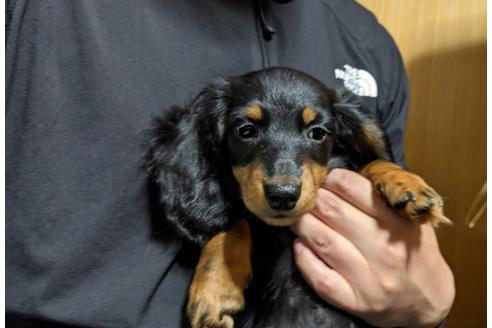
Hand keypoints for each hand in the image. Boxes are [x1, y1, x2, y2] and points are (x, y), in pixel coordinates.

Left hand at [290, 169, 454, 327]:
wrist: (426, 300)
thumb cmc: (413, 251)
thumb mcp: (410, 217)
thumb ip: (382, 194)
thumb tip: (342, 176)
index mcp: (399, 223)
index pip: (355, 188)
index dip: (331, 179)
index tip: (324, 179)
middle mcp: (384, 251)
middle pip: (332, 211)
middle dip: (312, 198)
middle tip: (304, 196)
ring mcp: (368, 279)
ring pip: (321, 240)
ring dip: (301, 223)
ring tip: (296, 215)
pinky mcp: (354, 301)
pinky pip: (319, 277)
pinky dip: (304, 258)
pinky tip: (300, 245)